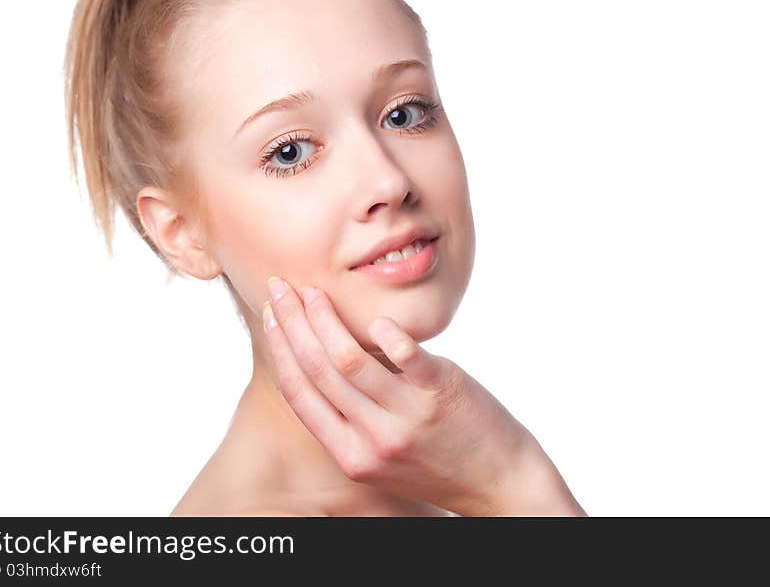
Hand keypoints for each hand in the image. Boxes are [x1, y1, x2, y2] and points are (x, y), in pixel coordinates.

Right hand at [261, 276, 583, 515]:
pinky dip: (389, 336)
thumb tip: (325, 362)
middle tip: (279, 286)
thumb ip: (352, 420)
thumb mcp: (381, 456)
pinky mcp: (442, 393)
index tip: (271, 315)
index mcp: (350, 454)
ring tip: (315, 291)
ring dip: (325, 319)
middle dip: (291, 322)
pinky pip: (409, 360)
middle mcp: (373, 439)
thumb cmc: (436, 463)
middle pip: (317, 369)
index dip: (279, 348)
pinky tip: (376, 321)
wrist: (498, 483)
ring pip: (350, 360)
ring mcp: (407, 416)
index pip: (299, 393)